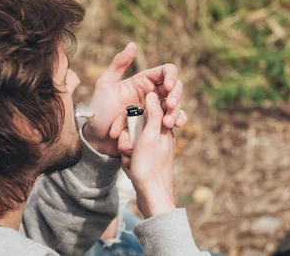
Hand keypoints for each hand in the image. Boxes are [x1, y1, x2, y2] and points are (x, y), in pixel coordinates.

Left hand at [83, 42, 186, 155]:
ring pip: (176, 105)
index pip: (166, 72)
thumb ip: (118, 64)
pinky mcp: (157, 125)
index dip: (171, 76)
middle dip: (176, 95)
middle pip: (175, 88)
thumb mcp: (106, 84)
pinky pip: (173, 120)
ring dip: (177, 111)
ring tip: (168, 121)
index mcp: (143, 81)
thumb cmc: (99, 110)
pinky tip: (176, 125)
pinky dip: (178, 121)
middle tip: (169, 105)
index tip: (167, 86)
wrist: (97, 137)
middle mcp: (152, 94)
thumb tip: (133, 44)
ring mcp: (156, 110)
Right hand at [118, 92, 175, 217]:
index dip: (135, 116)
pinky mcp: (146, 159)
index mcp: (163, 127)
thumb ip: (153, 114)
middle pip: (135, 126)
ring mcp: (151, 148)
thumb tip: (153, 93)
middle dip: (128, 138)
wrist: (152, 196)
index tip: (129, 125)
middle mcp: (158, 136)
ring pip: (131, 140)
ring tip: (131, 161)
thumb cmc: (151, 167)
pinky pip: (131, 153)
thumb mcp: (150, 136)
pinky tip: (131, 168)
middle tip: (130, 150)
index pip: (146, 110)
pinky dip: (128, 160)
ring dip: (127, 150)